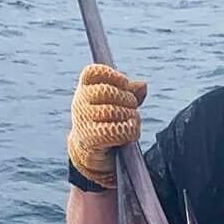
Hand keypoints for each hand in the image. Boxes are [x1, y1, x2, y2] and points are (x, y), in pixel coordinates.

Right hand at [68, 63, 146, 183]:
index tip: (125, 83)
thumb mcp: (116, 103)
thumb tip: (143, 85)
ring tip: (133, 120)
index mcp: (85, 88)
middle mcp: (80, 102)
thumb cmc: (106, 121)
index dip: (112, 75)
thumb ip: (129, 92)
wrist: (91, 151)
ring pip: (113, 111)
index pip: (93, 72)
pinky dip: (129, 130)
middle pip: (107, 91)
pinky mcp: (91, 138)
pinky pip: (115, 130)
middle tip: (133, 105)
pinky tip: (132, 130)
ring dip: (130, 115)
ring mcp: (83, 120)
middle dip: (127, 98)